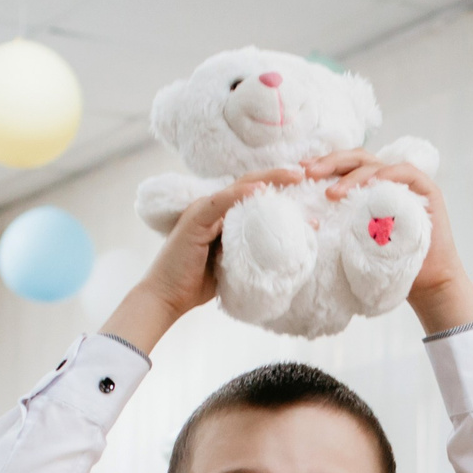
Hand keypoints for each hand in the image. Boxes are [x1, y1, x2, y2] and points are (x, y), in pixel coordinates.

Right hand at [103, 168, 301, 354]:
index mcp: (222, 217)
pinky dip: (241, 194)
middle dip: (279, 177)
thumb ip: (252, 253)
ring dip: (268, 179)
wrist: (166, 297)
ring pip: (239, 186)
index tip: (305, 190)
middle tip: (306, 175)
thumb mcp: (234, 264)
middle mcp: (213, 208)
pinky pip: (220, 201)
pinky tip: (262, 190)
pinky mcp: (194, 219)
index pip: (253, 196)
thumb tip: (283, 253)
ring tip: (294, 176)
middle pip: (250, 184)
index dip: (278, 189)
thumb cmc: (198, 284)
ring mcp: (203, 211)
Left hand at [303, 148, 472, 332]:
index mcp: (369, 187)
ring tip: (332, 193)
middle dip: (331, 163)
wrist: (427, 282)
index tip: (299, 170)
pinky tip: (371, 182)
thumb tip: (306, 221)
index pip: (345, 166)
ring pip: (376, 165)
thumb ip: (340, 224)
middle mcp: (387, 179)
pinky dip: (387, 174)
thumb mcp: (355, 241)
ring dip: (353, 175)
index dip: (323, 164)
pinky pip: (406, 172)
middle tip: (309, 172)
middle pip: (357, 159)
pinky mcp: (426, 190)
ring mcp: (407, 182)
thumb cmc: (389, 264)